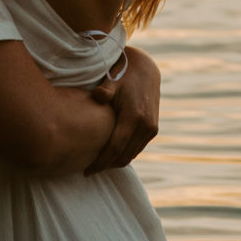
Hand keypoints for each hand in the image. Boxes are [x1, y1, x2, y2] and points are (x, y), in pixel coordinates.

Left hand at [86, 46, 160, 172]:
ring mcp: (151, 128)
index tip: (87, 171)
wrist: (146, 69)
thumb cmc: (123, 75)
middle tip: (89, 170)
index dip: (101, 162)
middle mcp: (146, 125)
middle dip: (107, 166)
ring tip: (98, 164)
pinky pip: (137, 148)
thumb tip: (96, 96)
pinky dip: (125, 154)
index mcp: (134, 116)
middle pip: (124, 156)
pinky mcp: (153, 129)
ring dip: (116, 161)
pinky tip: (111, 154)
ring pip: (132, 154)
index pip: (115, 148)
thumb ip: (104, 91)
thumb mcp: (112, 80)